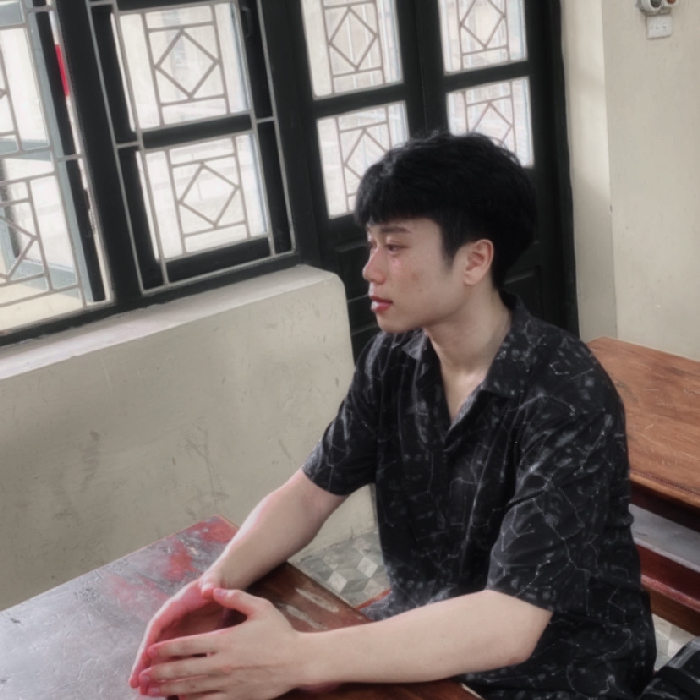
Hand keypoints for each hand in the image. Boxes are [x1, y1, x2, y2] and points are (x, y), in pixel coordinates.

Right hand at [129, 577, 241, 692]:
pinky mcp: (187, 640)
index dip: (148, 644)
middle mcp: (172, 621)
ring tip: (145, 692)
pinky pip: (176, 657)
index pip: (156, 626)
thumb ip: (210, 584)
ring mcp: (178, 631)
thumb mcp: (213, 581)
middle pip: (155, 644)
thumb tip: (209, 589)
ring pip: (163, 654)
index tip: (141, 662)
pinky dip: (171, 672)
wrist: (221, 585)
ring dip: (155, 672)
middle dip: (145, 665)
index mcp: (174, 607)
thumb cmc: (215, 582)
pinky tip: (167, 687)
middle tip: (136, 685)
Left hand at [138, 588, 303, 699]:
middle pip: (183, 670)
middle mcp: (222, 663)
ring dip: (169, 690)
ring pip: (191, 689)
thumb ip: (235, 596)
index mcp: (225, 640)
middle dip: (160, 673)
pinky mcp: (236, 697)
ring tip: (153, 691)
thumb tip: (214, 589)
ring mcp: (228, 683)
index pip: (187, 646)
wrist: (298, 661)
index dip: (166, 649)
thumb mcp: (259, 607)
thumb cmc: (279, 632)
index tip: (152, 652)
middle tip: (143, 676)